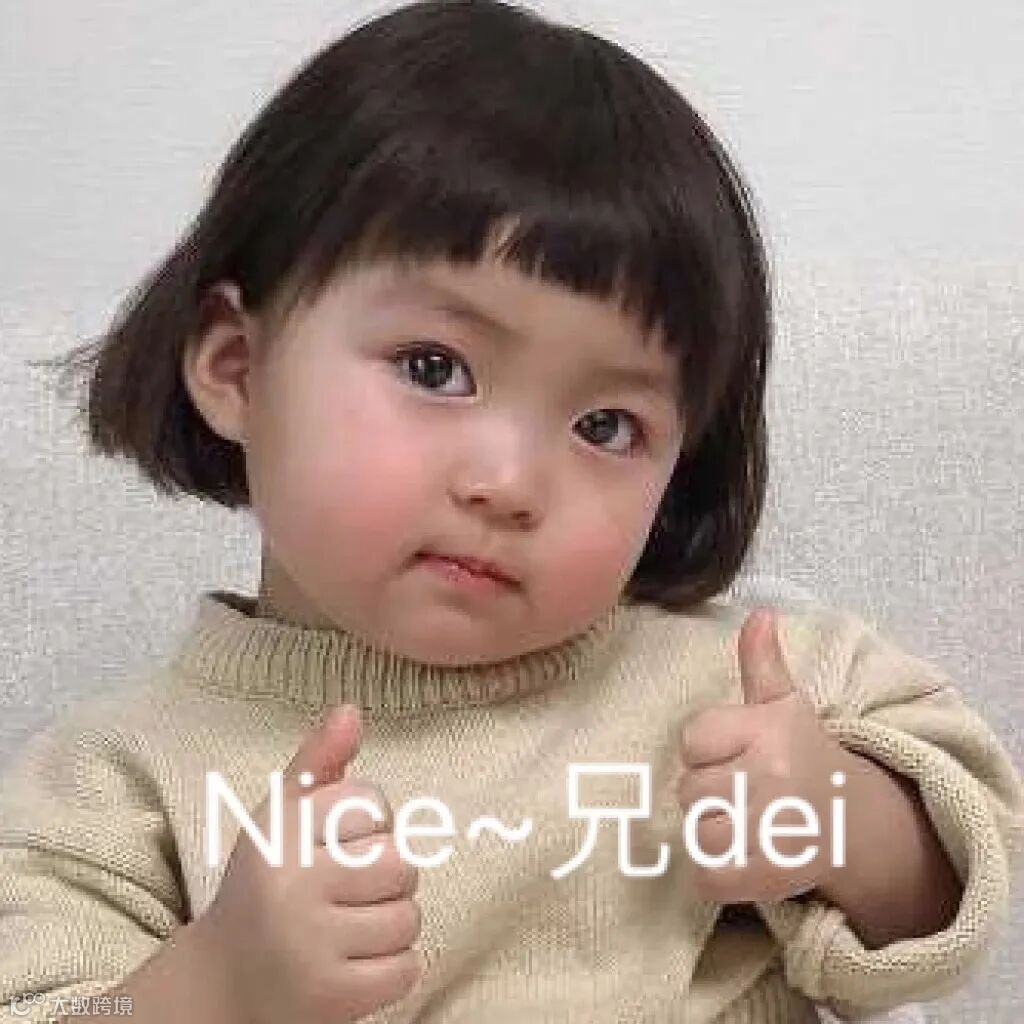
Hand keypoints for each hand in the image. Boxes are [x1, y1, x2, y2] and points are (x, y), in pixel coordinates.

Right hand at [194, 705, 423, 1023]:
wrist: (220, 987)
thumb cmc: (264, 887)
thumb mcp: (279, 819)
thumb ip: (318, 764)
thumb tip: (352, 708)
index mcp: (276, 837)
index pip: (374, 806)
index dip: (367, 827)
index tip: (332, 847)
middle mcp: (289, 889)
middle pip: (401, 862)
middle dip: (385, 877)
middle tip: (344, 893)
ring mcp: (310, 948)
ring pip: (409, 917)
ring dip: (390, 925)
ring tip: (347, 929)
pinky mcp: (332, 999)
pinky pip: (408, 968)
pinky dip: (392, 970)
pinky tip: (353, 966)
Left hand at [675, 608, 853, 903]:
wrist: (855, 821)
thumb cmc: (803, 755)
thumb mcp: (785, 706)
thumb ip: (763, 662)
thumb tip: (760, 613)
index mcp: (767, 730)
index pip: (692, 741)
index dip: (708, 752)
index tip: (738, 757)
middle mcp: (771, 775)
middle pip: (689, 790)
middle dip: (710, 795)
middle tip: (747, 795)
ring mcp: (774, 828)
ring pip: (698, 834)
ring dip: (714, 836)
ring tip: (748, 826)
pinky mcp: (772, 875)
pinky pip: (708, 876)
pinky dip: (716, 876)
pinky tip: (745, 860)